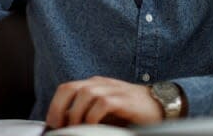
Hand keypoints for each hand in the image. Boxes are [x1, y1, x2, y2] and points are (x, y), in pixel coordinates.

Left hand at [45, 76, 162, 128]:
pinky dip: (93, 116)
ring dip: (76, 114)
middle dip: (58, 108)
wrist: (161, 105)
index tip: (51, 124)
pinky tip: (92, 127)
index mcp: (93, 84)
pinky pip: (102, 104)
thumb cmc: (130, 111)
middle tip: (58, 126)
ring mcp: (112, 89)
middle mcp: (100, 84)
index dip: (55, 106)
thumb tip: (66, 124)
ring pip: (84, 94)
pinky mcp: (124, 99)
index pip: (66, 89)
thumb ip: (86, 114)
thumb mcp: (104, 112)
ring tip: (75, 128)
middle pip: (70, 88)